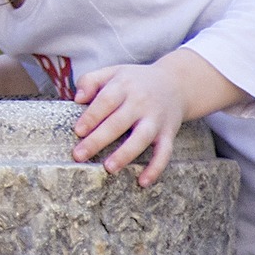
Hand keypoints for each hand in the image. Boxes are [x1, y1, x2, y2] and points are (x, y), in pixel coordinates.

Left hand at [70, 62, 186, 186]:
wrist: (177, 83)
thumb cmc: (135, 81)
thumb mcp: (113, 72)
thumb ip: (91, 80)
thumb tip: (77, 98)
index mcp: (124, 86)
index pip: (106, 100)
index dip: (92, 116)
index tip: (78, 131)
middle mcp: (141, 102)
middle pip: (119, 122)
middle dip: (98, 140)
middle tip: (79, 155)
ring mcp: (156, 119)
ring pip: (141, 138)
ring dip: (125, 154)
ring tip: (108, 168)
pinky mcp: (169, 133)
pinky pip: (164, 153)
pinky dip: (155, 168)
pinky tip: (143, 182)